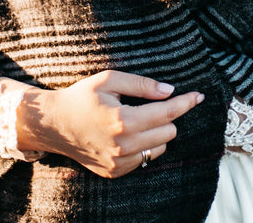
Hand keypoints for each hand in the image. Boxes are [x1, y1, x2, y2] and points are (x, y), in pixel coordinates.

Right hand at [15, 70, 204, 177]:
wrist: (54, 124)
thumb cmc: (81, 97)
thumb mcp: (109, 80)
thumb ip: (142, 84)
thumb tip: (169, 90)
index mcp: (123, 121)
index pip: (167, 113)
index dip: (185, 102)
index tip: (198, 95)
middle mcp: (124, 146)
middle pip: (169, 132)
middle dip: (167, 116)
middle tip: (153, 104)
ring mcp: (119, 162)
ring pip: (160, 148)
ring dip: (157, 133)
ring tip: (138, 120)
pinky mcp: (115, 171)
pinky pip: (145, 159)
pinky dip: (144, 146)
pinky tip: (128, 134)